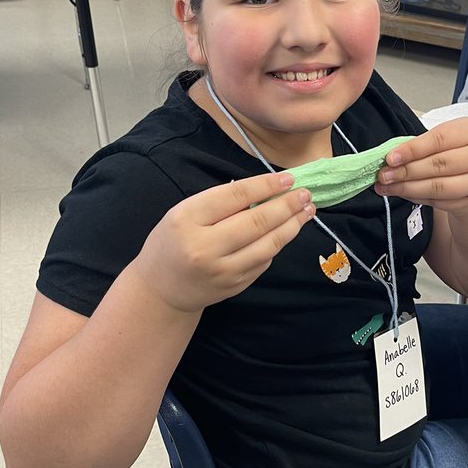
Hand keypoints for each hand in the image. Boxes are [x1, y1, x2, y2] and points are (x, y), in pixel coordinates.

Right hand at [134, 171, 314, 312]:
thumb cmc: (173, 242)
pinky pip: (264, 261)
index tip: (288, 179)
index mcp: (188, 219)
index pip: (235, 196)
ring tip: (306, 211)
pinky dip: (277, 244)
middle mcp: (205, 247)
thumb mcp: (185, 213)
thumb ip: (220, 203)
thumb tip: (266, 191)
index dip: (265, 186)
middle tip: (306, 194)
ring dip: (292, 226)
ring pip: (268, 245)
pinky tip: (287, 231)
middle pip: (257, 222)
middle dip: (287, 206)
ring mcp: (222, 270)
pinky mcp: (235, 286)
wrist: (161, 288)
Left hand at [374, 119, 467, 213]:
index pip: (440, 139)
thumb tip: (390, 159)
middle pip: (440, 165)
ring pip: (440, 187)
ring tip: (387, 187)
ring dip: (409, 188)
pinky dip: (417, 197)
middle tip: (384, 175)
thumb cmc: (458, 149)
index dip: (412, 149)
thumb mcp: (446, 137)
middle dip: (407, 171)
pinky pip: (440, 201)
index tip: (390, 158)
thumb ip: (421, 145)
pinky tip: (403, 193)